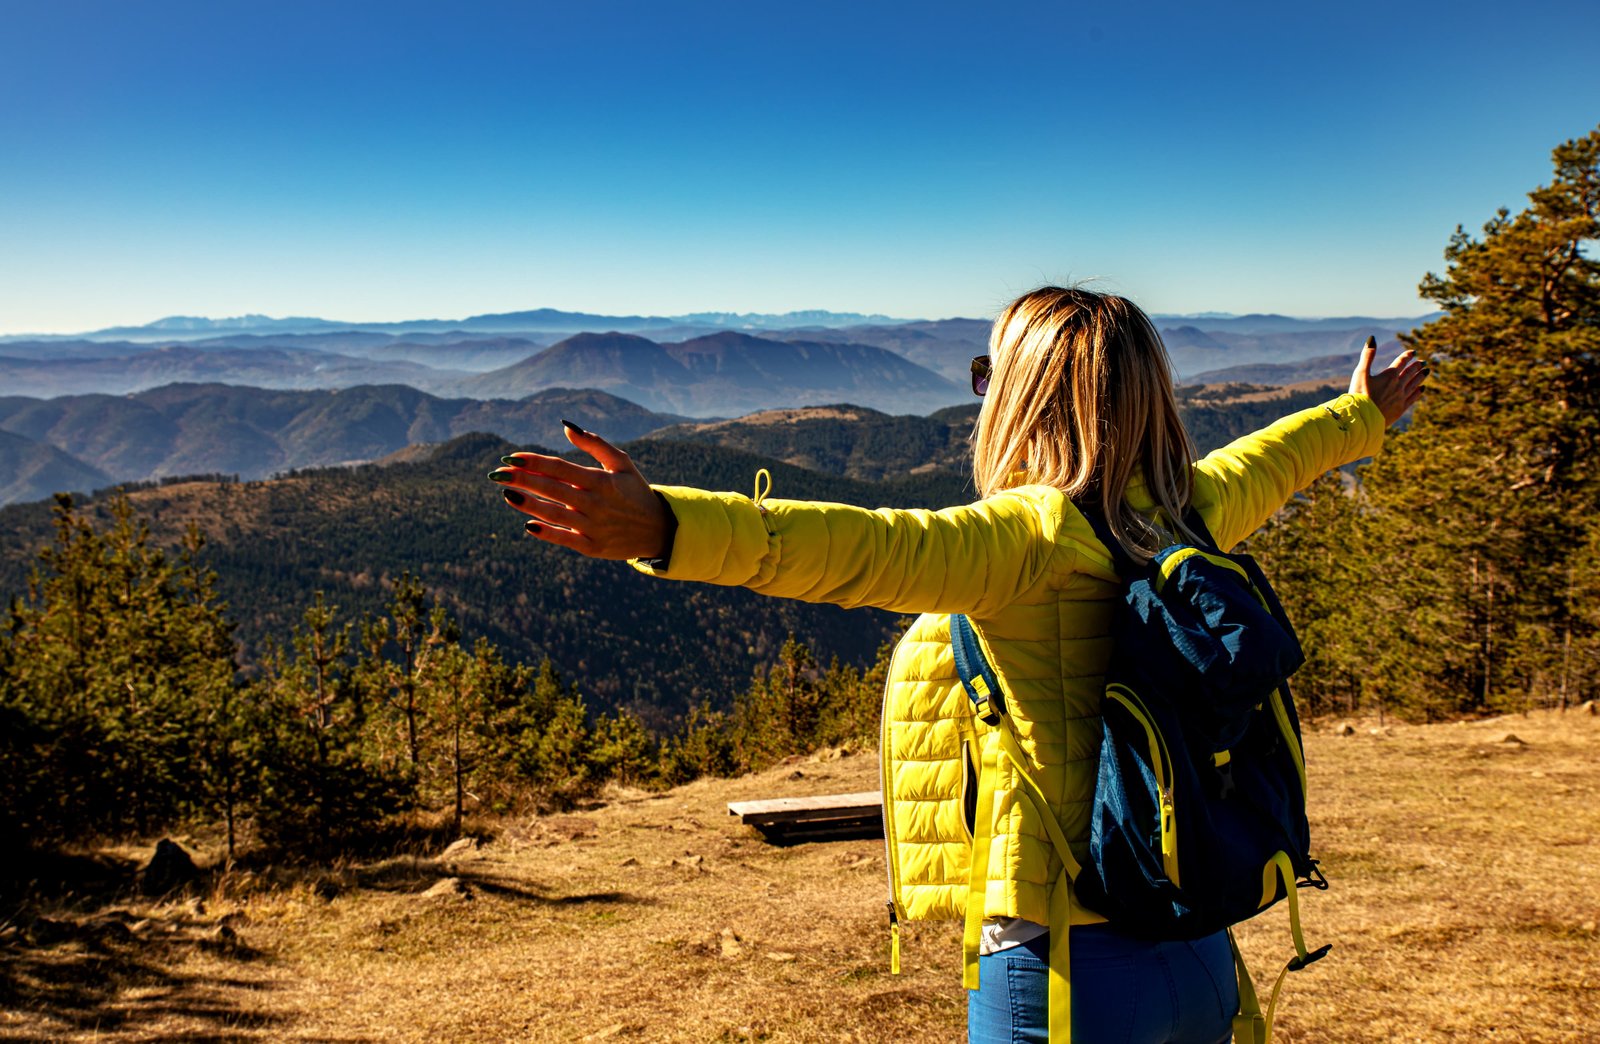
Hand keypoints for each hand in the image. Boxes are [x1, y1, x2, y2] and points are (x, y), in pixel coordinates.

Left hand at [488, 421, 670, 559]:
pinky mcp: (593, 547)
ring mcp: (594, 527)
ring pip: (554, 514)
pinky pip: (565, 539)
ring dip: (528, 504)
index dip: (534, 462)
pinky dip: (547, 533)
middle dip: (522, 480)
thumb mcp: (622, 463)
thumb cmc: (635, 491)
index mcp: (602, 480)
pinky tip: (528, 524)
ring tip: (507, 493)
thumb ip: (595, 444)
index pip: (560, 468)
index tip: (511, 457)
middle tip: (497, 473)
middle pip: (552, 489)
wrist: (658, 530)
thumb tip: (566, 427)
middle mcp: (596, 503)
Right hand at [1350, 336, 1427, 425]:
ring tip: (1426, 371)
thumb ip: (1367, 356)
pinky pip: (1413, 398)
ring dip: (1420, 377)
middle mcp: (1398, 385)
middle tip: (1423, 362)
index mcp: (1389, 375)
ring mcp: (1401, 397)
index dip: (1407, 356)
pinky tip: (1422, 389)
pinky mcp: (1400, 408)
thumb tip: (1372, 338)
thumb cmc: (1359, 395)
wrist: (1362, 418)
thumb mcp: (1360, 373)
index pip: (1401, 362)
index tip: (1413, 352)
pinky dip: (1418, 392)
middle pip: (1410, 373)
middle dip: (1417, 366)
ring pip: (1414, 384)